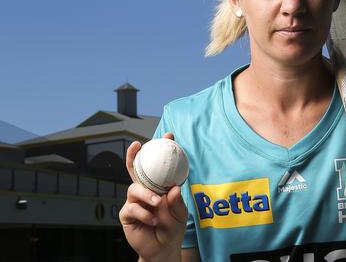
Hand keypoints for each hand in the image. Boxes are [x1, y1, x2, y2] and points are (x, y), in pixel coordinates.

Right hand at [119, 132, 187, 260]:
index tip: (169, 135)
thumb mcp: (180, 213)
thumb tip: (174, 188)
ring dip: (146, 195)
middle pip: (135, 169)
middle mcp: (145, 191)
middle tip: (138, 145)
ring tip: (157, 203)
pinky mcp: (127, 214)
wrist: (162, 248)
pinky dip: (143, 213)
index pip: (160, 166)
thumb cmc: (172, 228)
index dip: (162, 149)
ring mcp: (135, 201)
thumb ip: (177, 201)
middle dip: (134, 154)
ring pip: (134, 188)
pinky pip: (132, 208)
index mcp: (159, 186)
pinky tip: (152, 220)